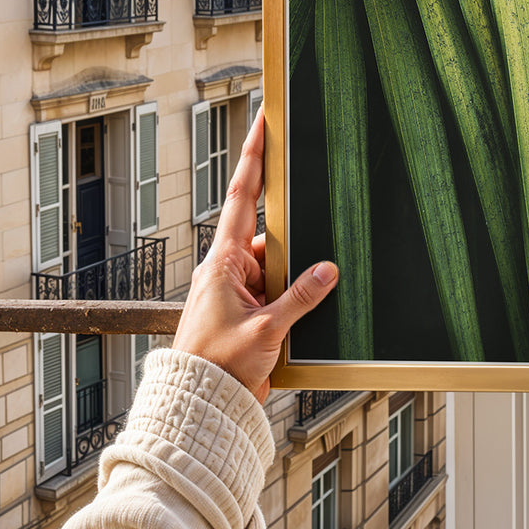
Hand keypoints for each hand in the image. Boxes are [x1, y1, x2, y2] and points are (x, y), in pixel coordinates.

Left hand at [173, 105, 337, 401]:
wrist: (199, 408)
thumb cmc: (218, 367)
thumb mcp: (266, 329)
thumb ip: (300, 297)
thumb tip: (329, 268)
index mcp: (223, 260)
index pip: (243, 195)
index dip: (255, 155)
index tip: (264, 121)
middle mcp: (228, 268)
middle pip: (269, 231)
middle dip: (295, 229)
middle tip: (316, 205)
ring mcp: (237, 289)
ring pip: (278, 262)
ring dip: (296, 274)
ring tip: (304, 297)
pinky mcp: (247, 310)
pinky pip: (278, 287)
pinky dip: (295, 294)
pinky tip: (310, 307)